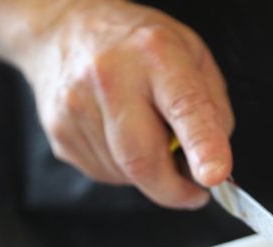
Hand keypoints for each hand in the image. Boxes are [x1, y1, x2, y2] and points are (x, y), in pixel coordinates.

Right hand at [19, 0, 233, 208]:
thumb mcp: (191, 55)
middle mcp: (110, 76)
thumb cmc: (135, 45)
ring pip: (124, 173)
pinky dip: (122, 168)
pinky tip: (120, 136)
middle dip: (174, 190)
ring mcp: (76, 106)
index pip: (184, 106)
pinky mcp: (58, 132)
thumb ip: (211, 109)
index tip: (214, 176)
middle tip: (193, 191)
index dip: (202, 146)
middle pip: (142, 160)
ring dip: (147, 173)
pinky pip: (103, 173)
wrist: (64, 29)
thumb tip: (212, 161)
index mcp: (154, 52)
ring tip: (146, 135)